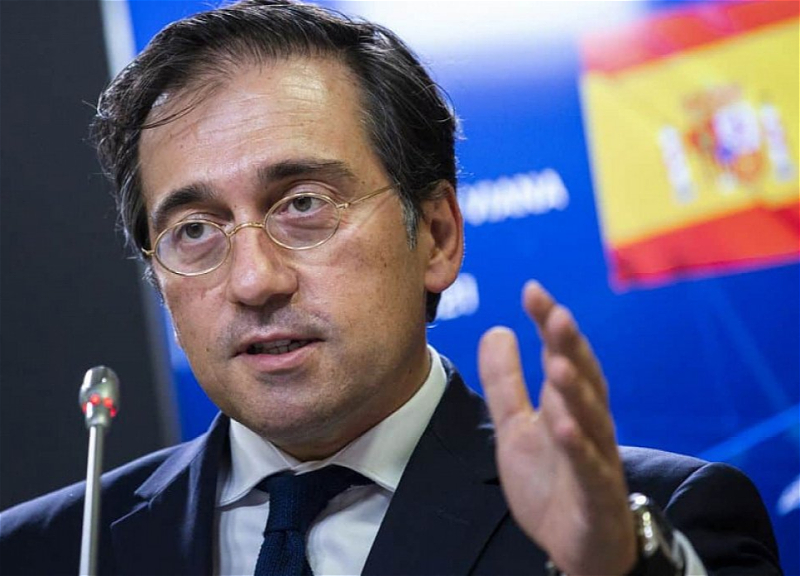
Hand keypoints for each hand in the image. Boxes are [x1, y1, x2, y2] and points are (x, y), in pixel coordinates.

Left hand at [478, 281, 635, 575]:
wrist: (575, 544)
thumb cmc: (551, 481)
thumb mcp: (515, 426)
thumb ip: (505, 381)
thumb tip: (496, 329)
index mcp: (567, 404)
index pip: (561, 355)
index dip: (549, 324)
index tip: (532, 290)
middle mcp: (587, 425)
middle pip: (583, 379)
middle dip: (570, 347)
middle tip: (556, 315)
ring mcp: (596, 460)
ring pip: (592, 420)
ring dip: (576, 392)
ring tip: (557, 364)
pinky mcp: (596, 496)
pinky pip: (590, 470)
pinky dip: (580, 449)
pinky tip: (564, 427)